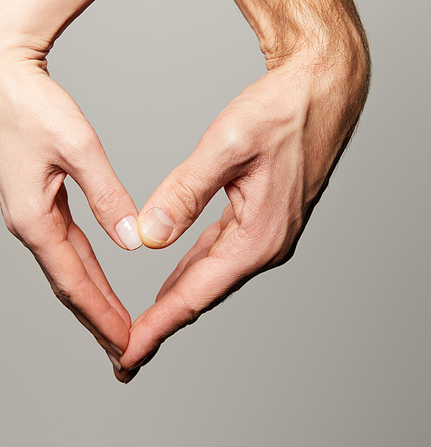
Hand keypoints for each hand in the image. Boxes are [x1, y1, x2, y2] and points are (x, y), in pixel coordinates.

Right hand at [0, 26, 142, 367]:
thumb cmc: (33, 106)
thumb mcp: (78, 148)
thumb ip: (108, 196)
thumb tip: (133, 240)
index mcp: (34, 219)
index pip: (74, 282)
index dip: (102, 315)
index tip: (127, 344)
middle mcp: (28, 224)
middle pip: (68, 285)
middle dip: (97, 319)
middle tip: (124, 353)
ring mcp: (30, 214)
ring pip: (67, 268)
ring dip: (92, 299)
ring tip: (115, 326)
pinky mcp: (36, 200)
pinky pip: (65, 246)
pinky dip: (85, 269)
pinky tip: (98, 280)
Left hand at [116, 49, 367, 380]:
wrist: (322, 92)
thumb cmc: (281, 113)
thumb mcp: (227, 145)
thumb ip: (186, 192)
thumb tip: (149, 235)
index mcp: (258, 236)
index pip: (196, 293)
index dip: (158, 326)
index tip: (127, 353)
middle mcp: (265, 244)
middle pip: (202, 294)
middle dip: (162, 323)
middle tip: (124, 352)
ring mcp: (265, 234)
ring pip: (210, 277)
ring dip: (176, 301)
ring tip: (143, 325)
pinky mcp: (261, 220)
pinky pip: (218, 255)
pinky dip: (192, 271)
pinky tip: (174, 277)